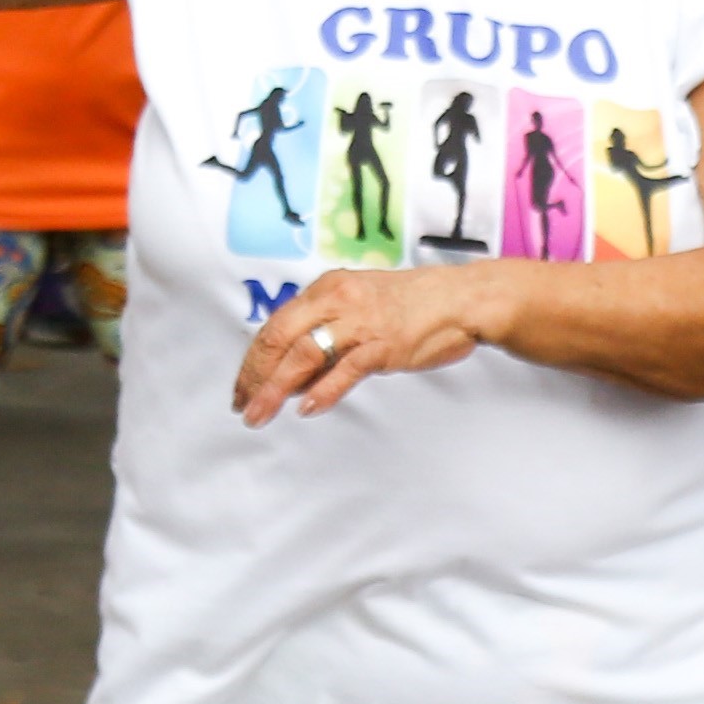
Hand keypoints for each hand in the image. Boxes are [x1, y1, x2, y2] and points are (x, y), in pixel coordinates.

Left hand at [234, 264, 502, 422]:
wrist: (462, 299)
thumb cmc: (414, 304)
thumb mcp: (361, 306)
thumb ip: (327, 333)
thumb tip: (293, 376)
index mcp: (328, 288)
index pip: (276, 325)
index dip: (253, 359)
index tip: (242, 386)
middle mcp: (338, 301)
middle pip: (280, 338)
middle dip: (255, 375)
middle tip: (241, 404)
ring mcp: (361, 323)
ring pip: (304, 356)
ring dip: (275, 389)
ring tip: (259, 414)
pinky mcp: (384, 345)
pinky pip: (345, 370)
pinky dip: (323, 391)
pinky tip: (307, 409)